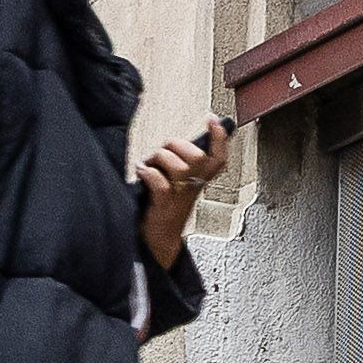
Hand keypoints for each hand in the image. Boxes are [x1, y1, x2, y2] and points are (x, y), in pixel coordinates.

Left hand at [136, 121, 227, 271]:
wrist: (159, 243)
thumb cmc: (164, 209)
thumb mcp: (179, 185)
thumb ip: (182, 164)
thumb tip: (175, 144)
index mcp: (198, 182)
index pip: (218, 159)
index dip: (220, 139)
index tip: (213, 119)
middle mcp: (192, 189)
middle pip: (200, 158)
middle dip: (178, 145)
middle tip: (163, 151)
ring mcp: (179, 199)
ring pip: (181, 168)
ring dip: (161, 159)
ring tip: (149, 164)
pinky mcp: (164, 207)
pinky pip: (162, 185)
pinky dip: (149, 173)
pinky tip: (141, 171)